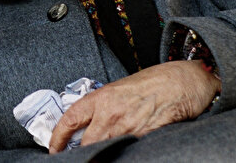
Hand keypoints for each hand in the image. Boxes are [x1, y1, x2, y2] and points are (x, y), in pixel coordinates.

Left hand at [48, 60, 220, 152]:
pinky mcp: (147, 134)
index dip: (58, 137)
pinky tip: (126, 151)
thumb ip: (103, 106)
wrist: (182, 80)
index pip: (71, 118)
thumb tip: (89, 124)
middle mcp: (112, 112)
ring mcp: (130, 125)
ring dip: (104, 153)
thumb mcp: (119, 89)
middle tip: (79, 157)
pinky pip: (131, 150)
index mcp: (101, 97)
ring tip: (103, 154)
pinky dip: (126, 153)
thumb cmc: (153, 82)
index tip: (53, 148)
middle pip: (88, 142)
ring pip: (107, 148)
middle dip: (82, 152)